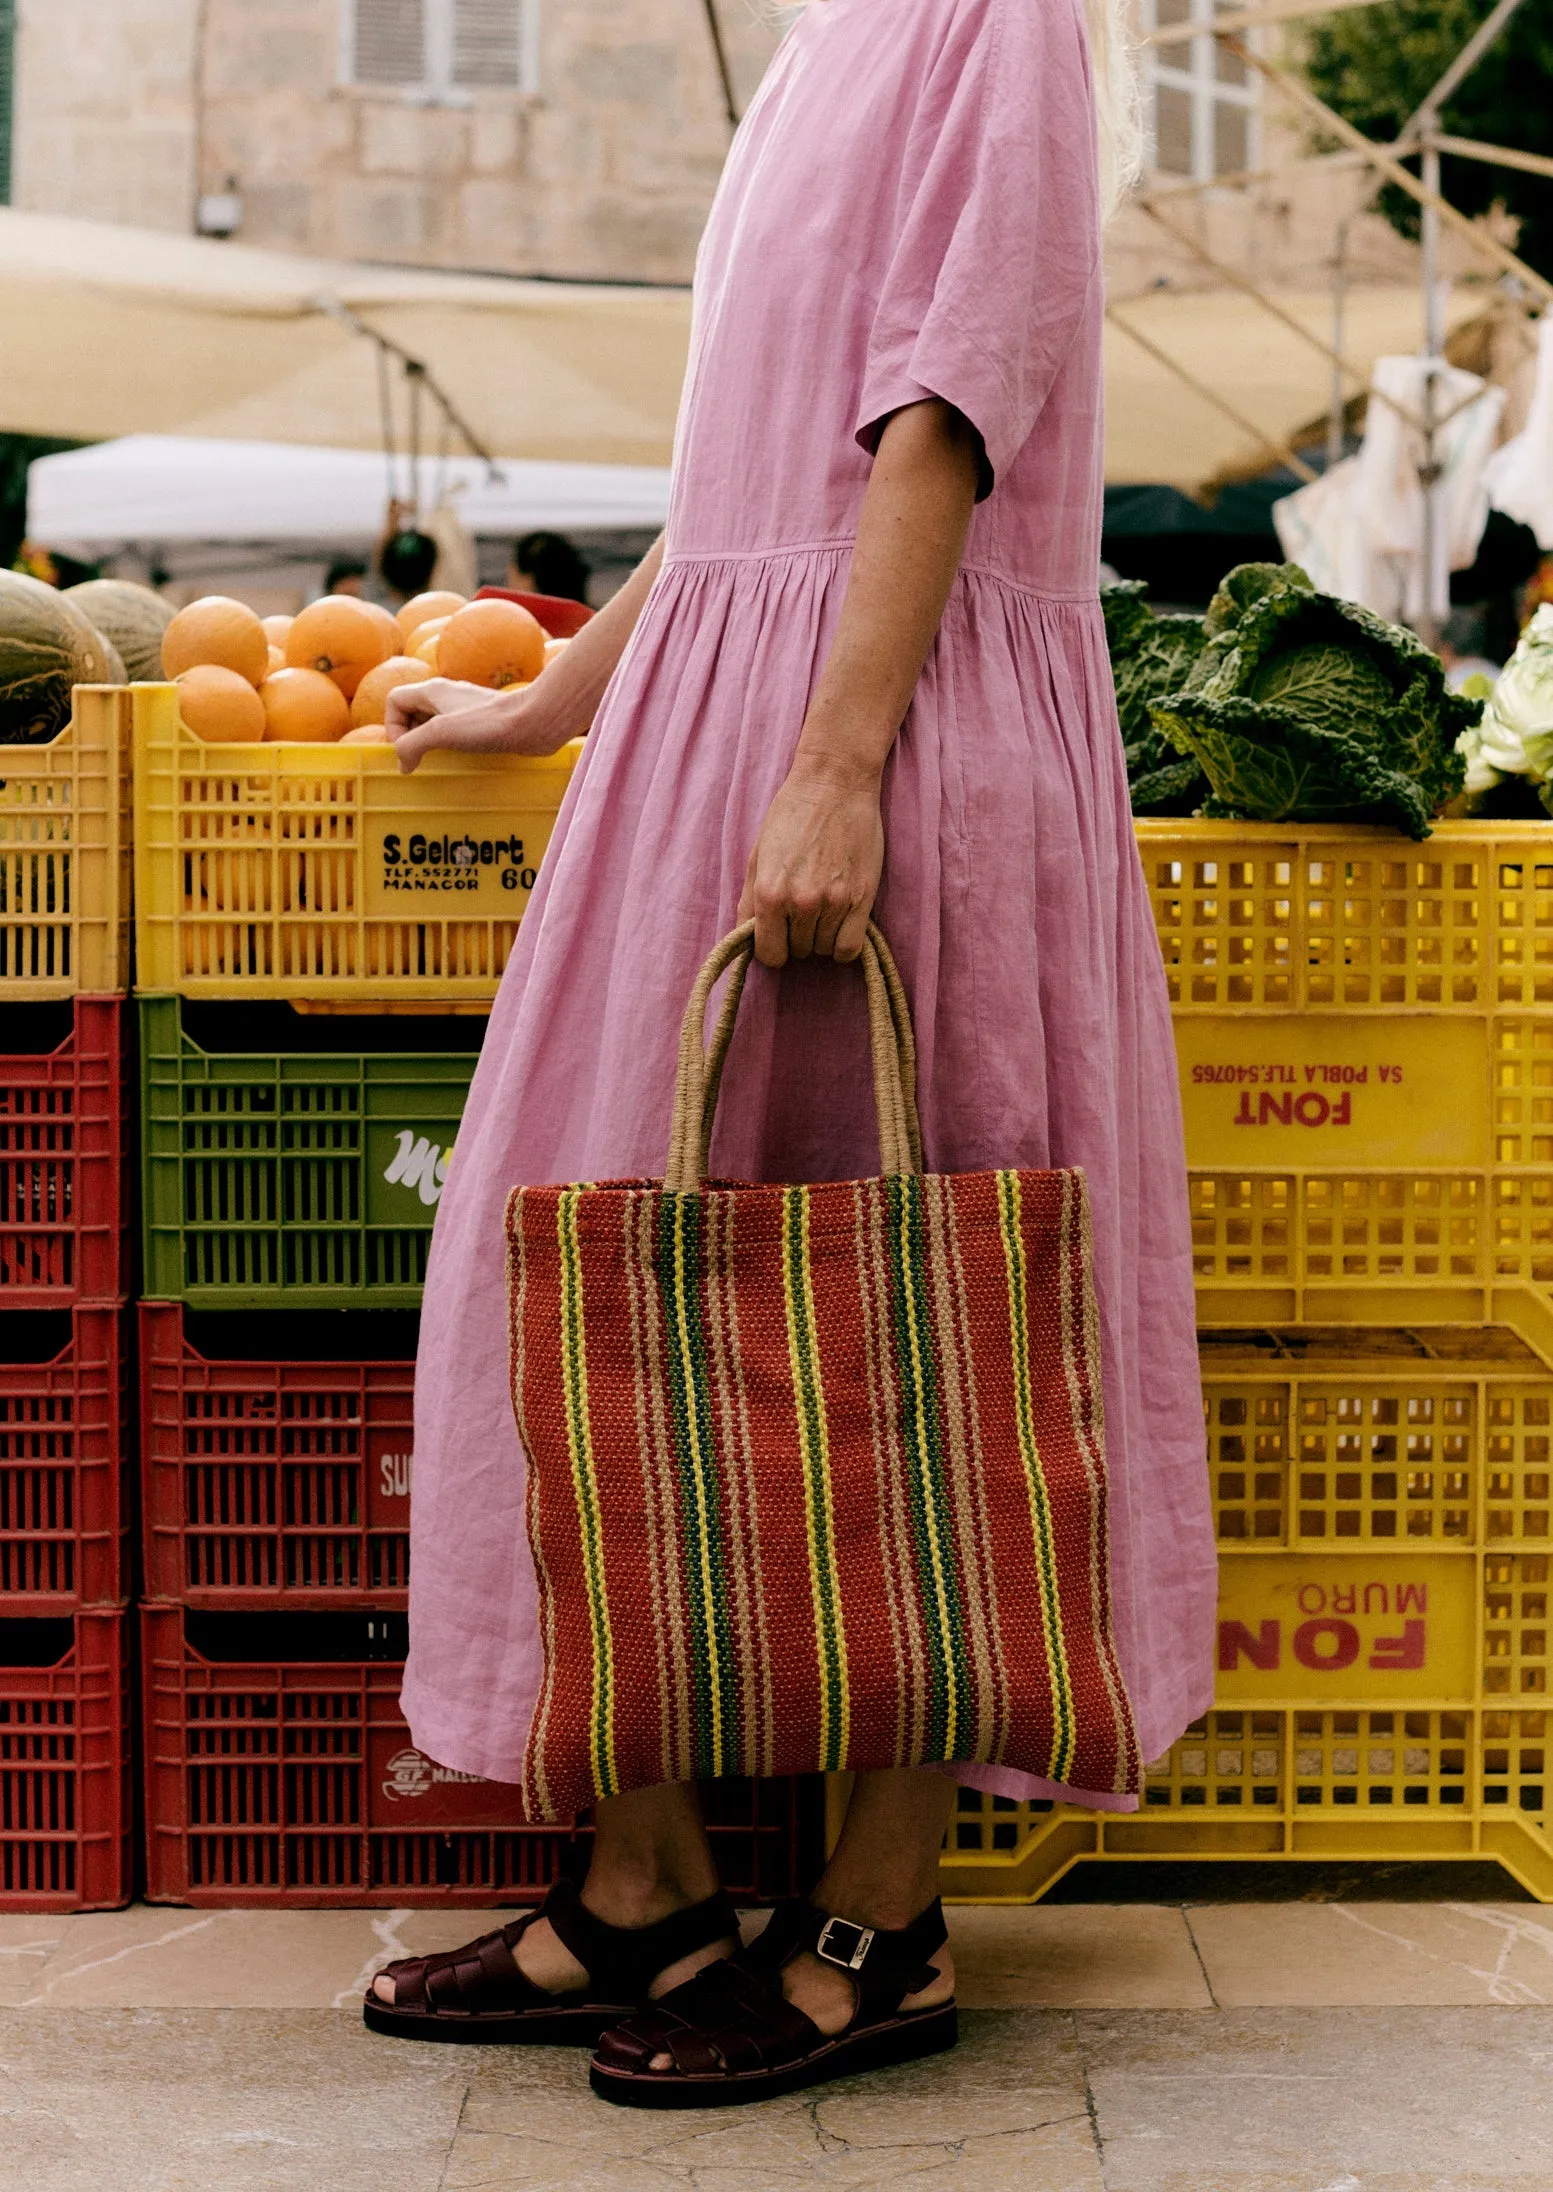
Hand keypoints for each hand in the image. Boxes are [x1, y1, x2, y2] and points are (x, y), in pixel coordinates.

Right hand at [384, 678, 572, 772]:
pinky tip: (460, 761)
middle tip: (420, 758)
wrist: (534, 721)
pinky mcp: (482, 722)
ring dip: (430, 744)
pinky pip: (456, 732)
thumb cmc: (488, 723)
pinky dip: (451, 747)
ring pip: (434, 723)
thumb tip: (403, 764)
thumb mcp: (440, 732)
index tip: (408, 748)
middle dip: (409, 736)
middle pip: (412, 712)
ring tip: (437, 762)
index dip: (392, 725)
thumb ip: (412, 745)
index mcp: (432, 691)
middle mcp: (446, 695)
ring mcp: (465, 708)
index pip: (395, 700)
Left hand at [738, 754, 883, 967]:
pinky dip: (843, 944)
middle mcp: (801, 903)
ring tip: (823, 906)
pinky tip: (840, 924)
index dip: (773, 948)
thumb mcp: (758, 856)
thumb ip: (749, 902)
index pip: (769, 955)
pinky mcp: (862, 899)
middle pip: (799, 952)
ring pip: (824, 950)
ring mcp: (834, 903)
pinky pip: (850, 948)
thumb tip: (745, 937)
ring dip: (821, 936)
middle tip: (803, 909)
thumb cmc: (792, 815)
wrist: (834, 784)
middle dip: (797, 936)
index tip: (779, 934)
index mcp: (770, 894)